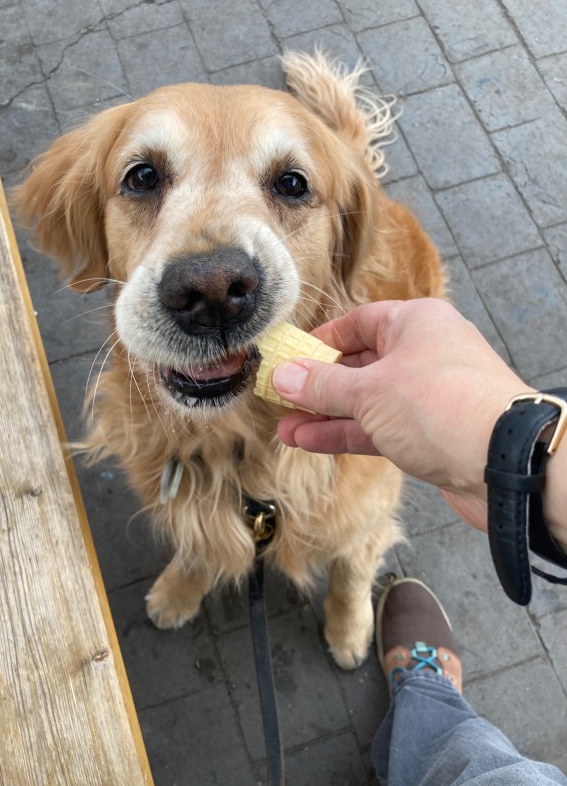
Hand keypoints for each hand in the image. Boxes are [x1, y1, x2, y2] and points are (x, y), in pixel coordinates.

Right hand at [273, 299, 528, 531]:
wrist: (505, 462)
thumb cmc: (441, 405)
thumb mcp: (369, 391)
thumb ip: (322, 386)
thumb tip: (282, 375)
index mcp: (416, 323)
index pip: (359, 323)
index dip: (321, 341)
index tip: (289, 360)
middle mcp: (425, 353)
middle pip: (360, 364)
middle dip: (318, 386)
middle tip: (280, 399)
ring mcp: (429, 396)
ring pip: (367, 401)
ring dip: (326, 416)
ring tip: (286, 430)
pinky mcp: (431, 433)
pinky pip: (381, 427)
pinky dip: (348, 433)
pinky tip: (312, 442)